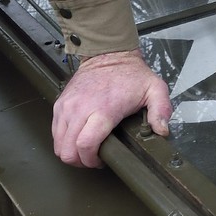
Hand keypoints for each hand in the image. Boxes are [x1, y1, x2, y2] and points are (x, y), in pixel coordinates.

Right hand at [53, 49, 171, 167]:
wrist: (109, 54)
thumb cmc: (130, 74)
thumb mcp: (155, 89)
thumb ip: (161, 110)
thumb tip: (161, 130)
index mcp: (103, 110)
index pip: (85, 145)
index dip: (91, 160)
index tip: (101, 161)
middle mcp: (81, 109)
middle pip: (68, 150)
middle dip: (80, 161)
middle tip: (92, 158)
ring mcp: (67, 107)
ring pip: (58, 144)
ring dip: (69, 152)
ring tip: (84, 150)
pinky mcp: (60, 104)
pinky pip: (54, 131)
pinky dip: (63, 140)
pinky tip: (76, 138)